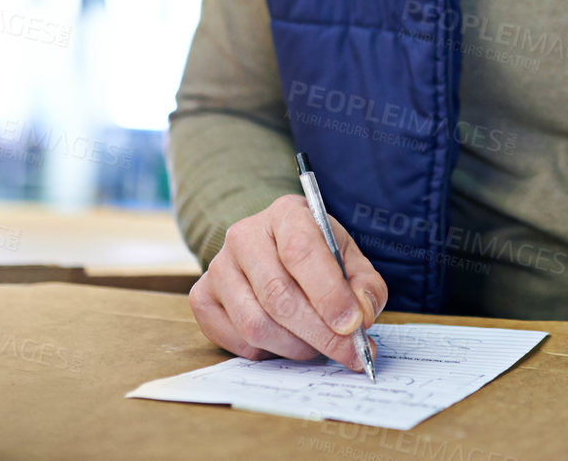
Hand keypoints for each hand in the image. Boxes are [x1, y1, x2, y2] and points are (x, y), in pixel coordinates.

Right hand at [189, 194, 387, 371]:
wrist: (271, 249)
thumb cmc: (315, 254)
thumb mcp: (348, 257)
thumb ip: (364, 284)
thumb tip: (362, 315)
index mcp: (286, 214)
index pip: (302, 252)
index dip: (329, 294)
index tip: (353, 325)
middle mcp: (244, 236)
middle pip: (278, 295)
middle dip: (319, 333)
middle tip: (349, 354)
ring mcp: (218, 267)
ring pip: (256, 324)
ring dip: (296, 346)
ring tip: (318, 345)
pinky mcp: (202, 298)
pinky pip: (237, 341)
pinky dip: (269, 352)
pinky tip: (286, 341)